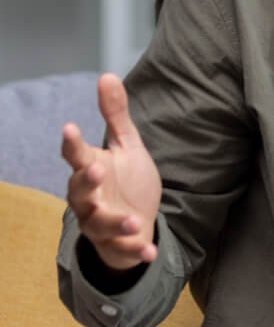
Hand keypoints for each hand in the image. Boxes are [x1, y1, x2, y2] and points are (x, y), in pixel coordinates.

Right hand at [62, 73, 161, 271]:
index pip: (76, 155)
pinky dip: (136, 251)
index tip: (71, 127)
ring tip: (133, 221)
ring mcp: (100, 222)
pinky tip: (150, 252)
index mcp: (91, 169)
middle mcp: (89, 197)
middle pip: (79, 191)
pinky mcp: (117, 243)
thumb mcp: (126, 145)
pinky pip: (124, 249)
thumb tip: (107, 74)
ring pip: (99, 223)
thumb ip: (115, 115)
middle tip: (95, 168)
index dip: (72, 142)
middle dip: (86, 181)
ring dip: (114, 222)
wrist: (136, 221)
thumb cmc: (126, 179)